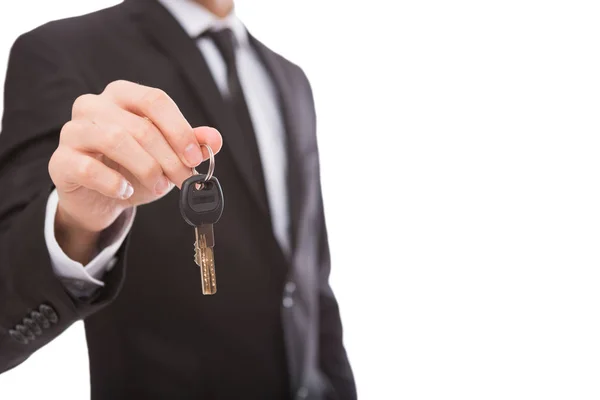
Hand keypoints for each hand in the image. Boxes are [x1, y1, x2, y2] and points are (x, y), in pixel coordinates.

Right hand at [48, 80, 221, 261]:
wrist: (100, 199)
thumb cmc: (134, 169)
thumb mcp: (167, 156)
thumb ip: (190, 144)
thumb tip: (213, 139)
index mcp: (123, 95)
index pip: (155, 100)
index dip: (180, 129)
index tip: (196, 157)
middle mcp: (94, 105)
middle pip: (140, 125)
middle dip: (169, 157)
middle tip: (184, 180)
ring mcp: (73, 131)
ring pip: (114, 139)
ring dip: (146, 167)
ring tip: (159, 186)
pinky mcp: (61, 161)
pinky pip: (88, 167)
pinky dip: (114, 183)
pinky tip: (126, 192)